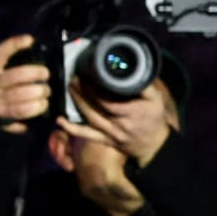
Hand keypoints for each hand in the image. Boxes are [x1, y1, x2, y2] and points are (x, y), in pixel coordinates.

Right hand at [0, 35, 50, 133]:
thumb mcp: (0, 73)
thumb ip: (13, 65)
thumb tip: (34, 53)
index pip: (0, 53)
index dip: (14, 45)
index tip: (30, 40)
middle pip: (15, 75)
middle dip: (35, 73)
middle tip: (45, 74)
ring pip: (20, 93)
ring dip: (39, 92)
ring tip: (46, 91)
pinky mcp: (1, 113)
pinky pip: (21, 110)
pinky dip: (36, 107)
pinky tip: (43, 103)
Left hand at [60, 77, 176, 166]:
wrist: (156, 145)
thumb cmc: (155, 120)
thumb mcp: (156, 100)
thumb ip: (144, 86)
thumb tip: (130, 70)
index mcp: (131, 113)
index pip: (107, 101)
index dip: (94, 89)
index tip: (88, 76)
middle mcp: (119, 124)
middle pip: (95, 108)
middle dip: (82, 92)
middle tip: (74, 78)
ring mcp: (111, 133)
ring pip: (89, 118)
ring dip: (77, 103)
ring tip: (69, 89)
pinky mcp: (105, 140)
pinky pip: (87, 135)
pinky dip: (72, 129)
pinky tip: (60, 120)